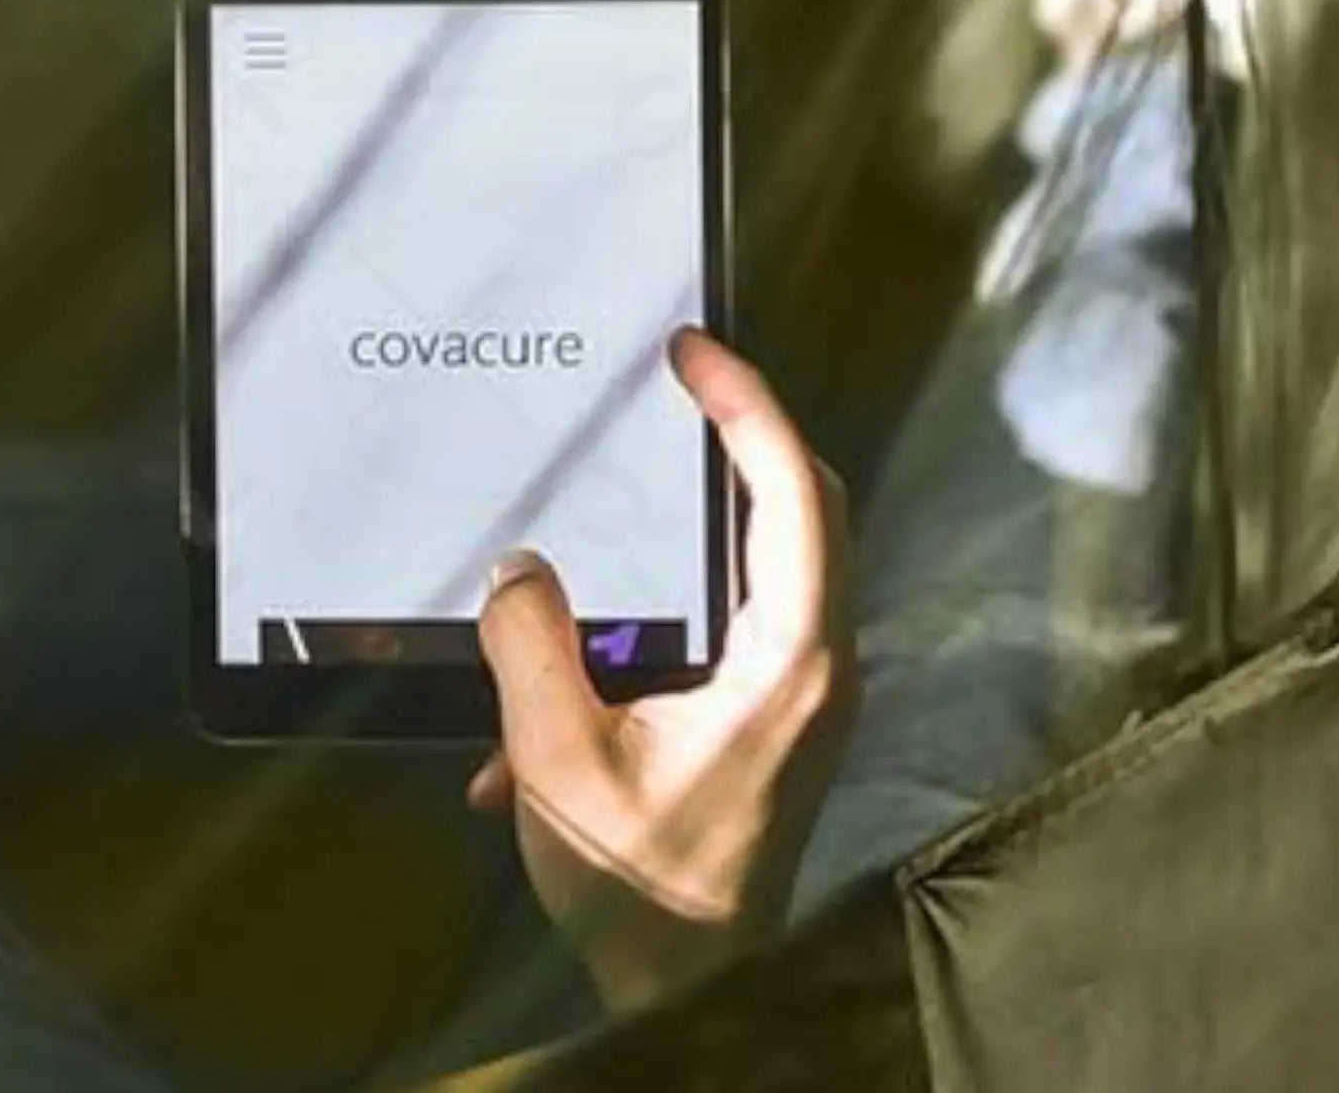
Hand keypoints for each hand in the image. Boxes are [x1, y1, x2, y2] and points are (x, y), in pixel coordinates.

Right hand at [467, 328, 854, 1014]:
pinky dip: (689, 592)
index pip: (793, 492)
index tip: (698, 352)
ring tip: (666, 458)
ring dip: (724, 505)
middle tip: (690, 376)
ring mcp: (810, 689)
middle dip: (750, 430)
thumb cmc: (646, 890)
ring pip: (785, 552)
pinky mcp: (784, 712)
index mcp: (790, 661)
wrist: (690, 986)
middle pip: (808, 504)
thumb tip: (518, 569)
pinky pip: (749, 615)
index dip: (748, 406)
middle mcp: (820, 664)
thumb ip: (532, 651)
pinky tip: (591, 649)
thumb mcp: (560, 765)